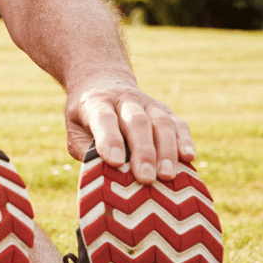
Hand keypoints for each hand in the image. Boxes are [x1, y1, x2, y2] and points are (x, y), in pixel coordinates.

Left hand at [65, 78, 194, 183]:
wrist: (102, 83)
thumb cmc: (85, 118)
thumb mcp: (74, 130)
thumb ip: (85, 150)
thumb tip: (104, 174)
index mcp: (96, 102)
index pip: (104, 119)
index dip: (110, 140)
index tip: (115, 163)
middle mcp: (124, 99)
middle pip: (137, 122)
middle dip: (143, 152)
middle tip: (146, 178)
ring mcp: (148, 103)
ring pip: (161, 123)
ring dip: (166, 151)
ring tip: (167, 175)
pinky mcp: (165, 110)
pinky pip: (178, 124)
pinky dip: (185, 141)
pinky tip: (188, 158)